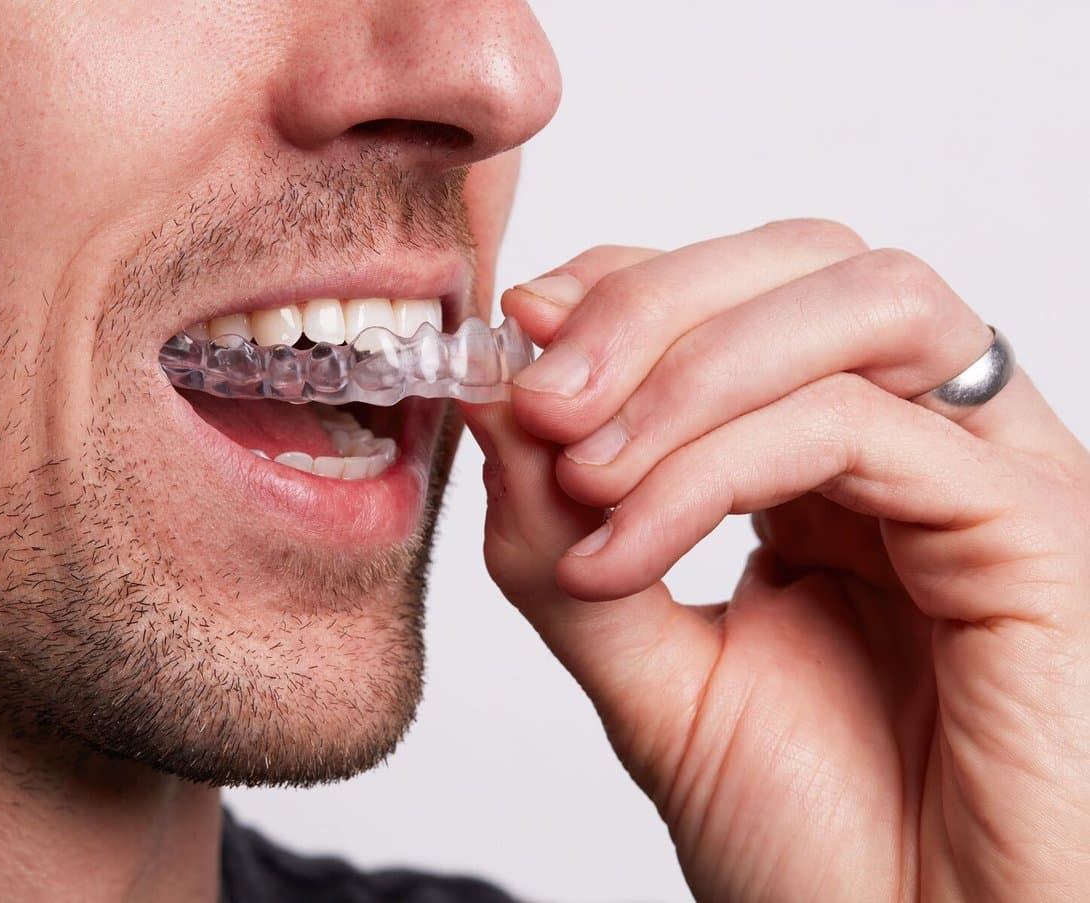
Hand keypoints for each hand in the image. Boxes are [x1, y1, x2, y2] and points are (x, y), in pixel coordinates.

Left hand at [460, 220, 1089, 901]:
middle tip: (537, 395)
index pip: (739, 294)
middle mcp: (919, 446)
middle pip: (806, 260)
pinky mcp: (1034, 528)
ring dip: (687, 368)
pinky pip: (861, 429)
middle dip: (648, 305)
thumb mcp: (646, 670)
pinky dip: (717, 468)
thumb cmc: (813, 844)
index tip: (514, 334)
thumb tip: (495, 397)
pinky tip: (624, 552)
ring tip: (582, 470)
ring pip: (856, 306)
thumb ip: (564, 539)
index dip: (623, 284)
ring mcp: (986, 476)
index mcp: (832, 468)